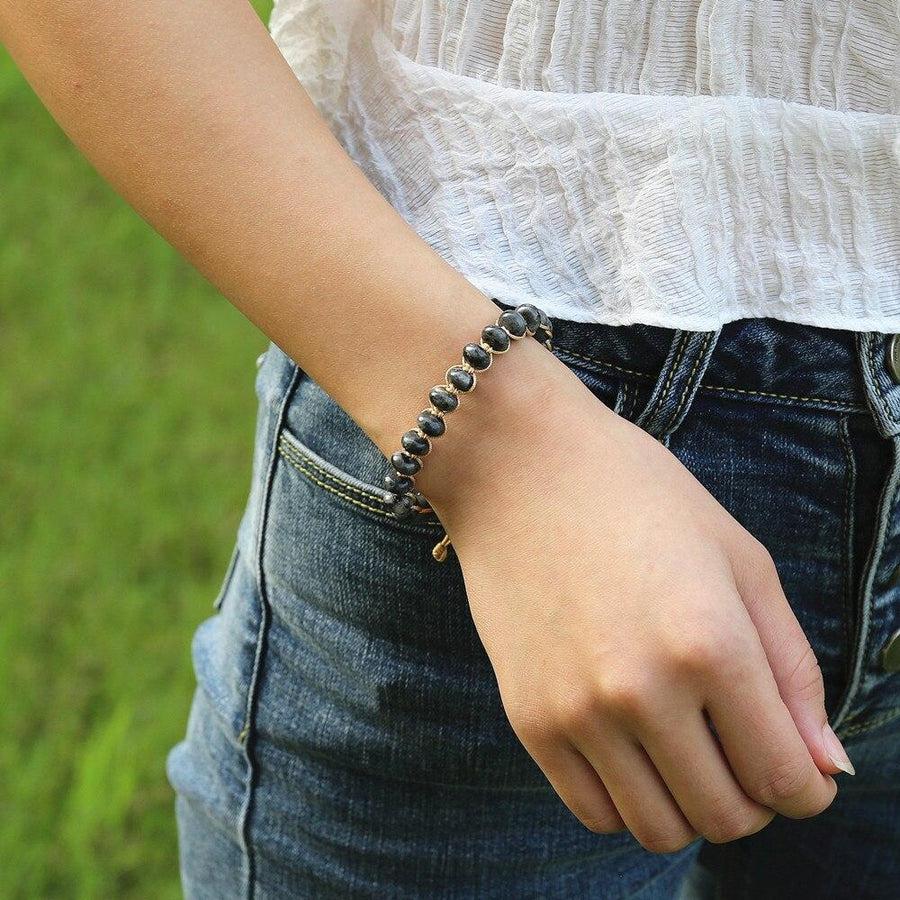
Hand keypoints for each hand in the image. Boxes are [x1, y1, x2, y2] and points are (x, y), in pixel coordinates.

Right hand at [423, 351, 851, 851]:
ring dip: (690, 805)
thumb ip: (793, 668)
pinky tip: (634, 750)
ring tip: (687, 751)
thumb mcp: (737, 557)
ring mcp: (576, 711)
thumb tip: (826, 768)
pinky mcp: (528, 719)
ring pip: (659, 829)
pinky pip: (593, 811)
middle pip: (726, 817)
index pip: (785, 777)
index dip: (807, 789)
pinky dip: (629, 799)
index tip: (801, 775)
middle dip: (754, 801)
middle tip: (742, 754)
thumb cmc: (635, 494)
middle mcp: (642, 690)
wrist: (516, 467)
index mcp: (710, 642)